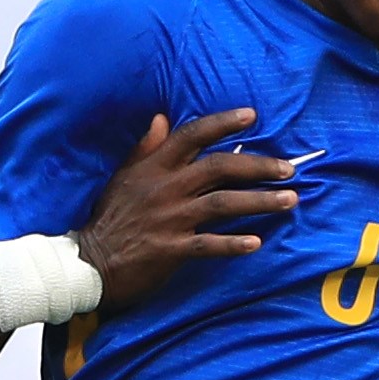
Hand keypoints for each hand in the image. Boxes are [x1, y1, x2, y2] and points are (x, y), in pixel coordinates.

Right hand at [78, 109, 307, 310]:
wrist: (88, 262)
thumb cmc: (108, 218)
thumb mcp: (122, 176)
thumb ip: (145, 148)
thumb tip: (162, 118)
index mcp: (154, 166)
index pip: (193, 135)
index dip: (223, 123)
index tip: (252, 116)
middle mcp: (166, 188)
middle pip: (220, 167)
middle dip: (259, 166)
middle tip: (289, 169)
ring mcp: (170, 219)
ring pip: (224, 204)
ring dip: (261, 201)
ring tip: (290, 200)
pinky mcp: (171, 249)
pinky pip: (210, 244)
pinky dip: (234, 244)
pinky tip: (256, 242)